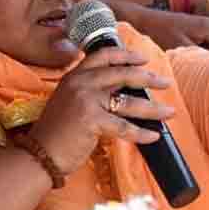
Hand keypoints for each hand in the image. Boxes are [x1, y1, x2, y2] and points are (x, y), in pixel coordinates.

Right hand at [28, 48, 174, 174]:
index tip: (144, 58)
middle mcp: (80, 83)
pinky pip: (124, 127)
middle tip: (165, 82)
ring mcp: (86, 100)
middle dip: (148, 78)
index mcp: (74, 76)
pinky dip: (141, 133)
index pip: (103, 56)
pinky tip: (153, 137)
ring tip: (169, 112)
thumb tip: (121, 94)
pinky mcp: (91, 120)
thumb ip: (89, 92)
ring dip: (153, 108)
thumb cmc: (55, 133)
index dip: (126, 55)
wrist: (38, 154)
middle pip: (122, 74)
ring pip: (129, 102)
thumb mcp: (68, 102)